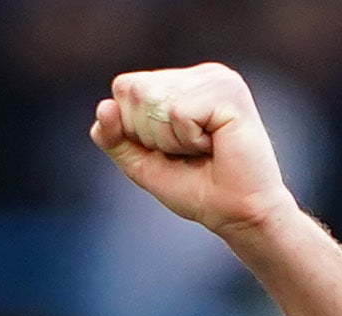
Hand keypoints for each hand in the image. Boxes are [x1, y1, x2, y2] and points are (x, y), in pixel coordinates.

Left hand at [90, 63, 296, 239]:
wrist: (236, 215)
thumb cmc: (196, 190)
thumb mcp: (141, 163)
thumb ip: (114, 136)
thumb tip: (104, 106)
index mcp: (181, 83)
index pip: (124, 87)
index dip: (133, 128)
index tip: (170, 150)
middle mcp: (200, 74)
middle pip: (135, 91)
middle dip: (151, 134)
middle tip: (188, 152)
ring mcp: (217, 78)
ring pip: (155, 101)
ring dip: (171, 140)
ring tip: (203, 150)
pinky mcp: (229, 91)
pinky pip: (178, 111)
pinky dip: (188, 139)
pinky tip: (215, 145)